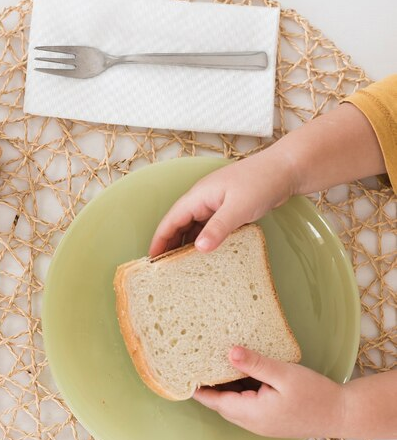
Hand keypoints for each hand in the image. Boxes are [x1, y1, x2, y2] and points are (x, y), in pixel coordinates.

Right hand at [149, 153, 294, 256]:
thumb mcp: (238, 208)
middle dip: (169, 245)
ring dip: (186, 244)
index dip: (159, 241)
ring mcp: (214, 204)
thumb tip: (198, 249)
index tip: (152, 261)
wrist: (287, 169)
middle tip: (164, 270)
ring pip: (193, 227)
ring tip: (181, 267)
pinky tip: (205, 254)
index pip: (171, 221)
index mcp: (198, 196)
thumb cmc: (262, 182)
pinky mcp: (226, 209)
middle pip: (178, 225)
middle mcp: (202, 199)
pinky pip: (208, 228)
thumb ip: (217, 228)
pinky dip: (203, 241)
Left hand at [193, 347, 345, 438]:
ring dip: (222, 385)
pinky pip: (245, 402)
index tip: (179, 373)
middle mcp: (251, 421)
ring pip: (232, 401)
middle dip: (205, 384)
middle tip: (190, 361)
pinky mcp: (268, 417)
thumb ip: (255, 364)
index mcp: (251, 413)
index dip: (195, 388)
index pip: (213, 400)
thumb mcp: (284, 374)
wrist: (343, 414)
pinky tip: (236, 370)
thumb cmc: (316, 395)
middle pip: (219, 401)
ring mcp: (259, 421)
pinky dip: (237, 388)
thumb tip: (229, 352)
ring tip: (207, 361)